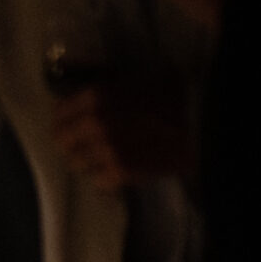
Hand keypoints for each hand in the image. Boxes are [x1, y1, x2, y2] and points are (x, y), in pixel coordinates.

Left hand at [48, 75, 194, 193]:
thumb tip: (83, 96)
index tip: (68, 126)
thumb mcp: (135, 80)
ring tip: (101, 163)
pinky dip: (107, 180)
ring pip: (78, 164)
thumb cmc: (174, 97)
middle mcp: (93, 122)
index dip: (62, 121)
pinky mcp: (121, 171)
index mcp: (96, 96)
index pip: (59, 113)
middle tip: (82, 148)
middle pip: (62, 141)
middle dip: (71, 145)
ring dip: (88, 163)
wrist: (201, 124)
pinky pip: (100, 181)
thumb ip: (107, 89)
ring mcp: (105, 148)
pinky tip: (117, 175)